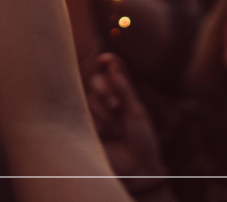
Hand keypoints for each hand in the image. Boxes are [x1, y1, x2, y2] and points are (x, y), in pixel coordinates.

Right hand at [87, 53, 166, 177]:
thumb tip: (111, 64)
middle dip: (105, 90)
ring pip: (90, 97)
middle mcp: (107, 100)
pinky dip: (98, 122)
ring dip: (104, 112)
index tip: (105, 59)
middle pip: (96, 80)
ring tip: (116, 129)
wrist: (137, 168)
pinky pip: (84, 113)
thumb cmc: (142, 139)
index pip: (112, 70)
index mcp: (122, 93)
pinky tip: (106, 135)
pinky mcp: (85, 126)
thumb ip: (124, 87)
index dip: (107, 61)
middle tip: (117, 106)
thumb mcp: (136, 111)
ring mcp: (95, 113)